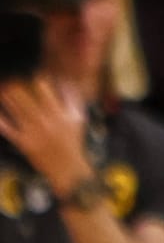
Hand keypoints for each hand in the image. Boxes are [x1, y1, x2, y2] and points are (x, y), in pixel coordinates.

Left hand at [0, 77, 88, 192]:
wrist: (67, 167)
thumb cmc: (73, 141)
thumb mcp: (78, 118)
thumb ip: (72, 99)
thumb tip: (65, 83)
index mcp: (59, 112)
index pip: (44, 89)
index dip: (37, 79)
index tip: (33, 75)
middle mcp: (45, 120)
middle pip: (26, 98)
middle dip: (16, 87)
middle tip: (10, 81)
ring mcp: (33, 132)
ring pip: (16, 111)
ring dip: (7, 99)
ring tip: (2, 89)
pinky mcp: (24, 143)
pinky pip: (10, 130)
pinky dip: (2, 121)